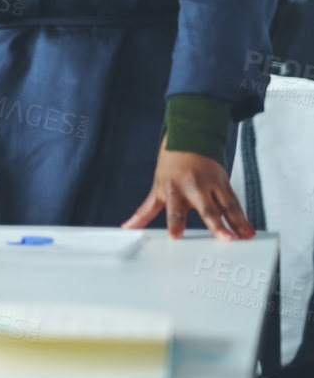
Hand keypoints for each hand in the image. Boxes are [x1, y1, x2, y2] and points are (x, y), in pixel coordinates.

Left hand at [123, 137, 253, 239]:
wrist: (190, 139)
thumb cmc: (172, 166)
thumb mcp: (157, 188)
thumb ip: (145, 211)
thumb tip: (128, 227)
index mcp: (174, 190)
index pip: (173, 210)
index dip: (175, 223)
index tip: (176, 236)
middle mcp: (194, 187)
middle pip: (206, 209)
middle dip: (216, 224)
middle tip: (226, 239)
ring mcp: (212, 185)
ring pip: (226, 206)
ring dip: (238, 222)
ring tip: (245, 237)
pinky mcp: (225, 183)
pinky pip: (235, 202)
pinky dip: (243, 216)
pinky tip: (249, 229)